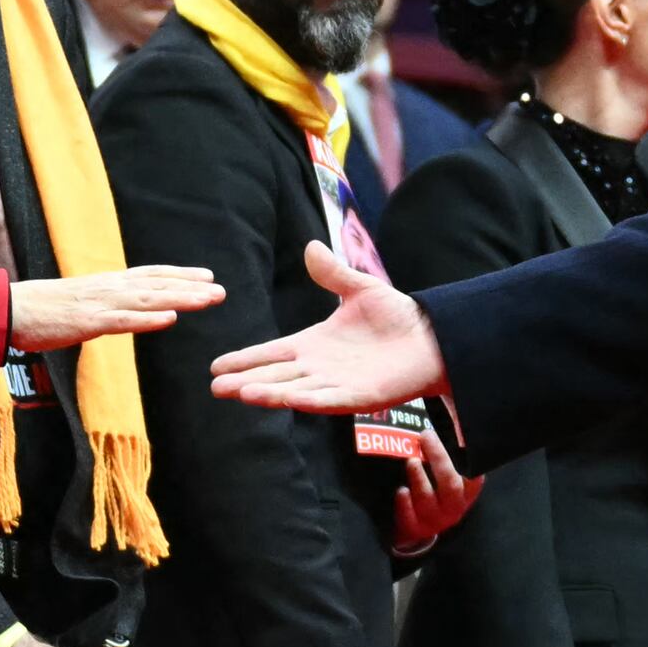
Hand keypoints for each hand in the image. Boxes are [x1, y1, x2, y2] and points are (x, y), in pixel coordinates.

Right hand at [11, 262, 224, 350]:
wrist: (9, 309)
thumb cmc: (42, 309)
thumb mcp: (80, 302)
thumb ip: (105, 304)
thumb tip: (123, 308)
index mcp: (106, 283)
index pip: (150, 275)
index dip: (179, 275)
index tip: (207, 277)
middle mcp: (108, 288)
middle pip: (157, 285)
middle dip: (190, 288)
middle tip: (221, 291)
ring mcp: (99, 304)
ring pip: (148, 300)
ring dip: (180, 299)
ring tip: (208, 300)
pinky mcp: (88, 322)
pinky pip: (122, 321)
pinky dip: (147, 319)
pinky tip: (170, 319)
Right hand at [208, 241, 446, 414]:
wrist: (433, 337)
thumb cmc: (397, 316)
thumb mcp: (359, 289)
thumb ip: (333, 274)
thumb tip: (311, 247)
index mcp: (315, 344)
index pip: (272, 353)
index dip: (246, 359)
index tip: (216, 366)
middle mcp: (320, 367)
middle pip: (275, 375)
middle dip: (245, 381)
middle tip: (215, 388)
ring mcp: (337, 384)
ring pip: (294, 390)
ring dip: (267, 393)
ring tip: (239, 393)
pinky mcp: (358, 397)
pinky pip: (326, 400)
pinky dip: (304, 400)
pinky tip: (284, 399)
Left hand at [387, 417, 482, 552]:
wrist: (421, 529)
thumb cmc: (437, 492)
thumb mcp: (449, 475)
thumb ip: (449, 454)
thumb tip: (444, 411)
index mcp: (467, 491)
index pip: (475, 475)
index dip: (468, 457)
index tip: (459, 435)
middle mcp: (454, 506)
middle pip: (450, 483)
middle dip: (439, 458)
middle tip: (426, 435)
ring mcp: (435, 520)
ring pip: (429, 500)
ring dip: (419, 478)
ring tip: (411, 460)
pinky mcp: (416, 529)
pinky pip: (410, 517)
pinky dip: (405, 504)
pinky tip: (400, 491)